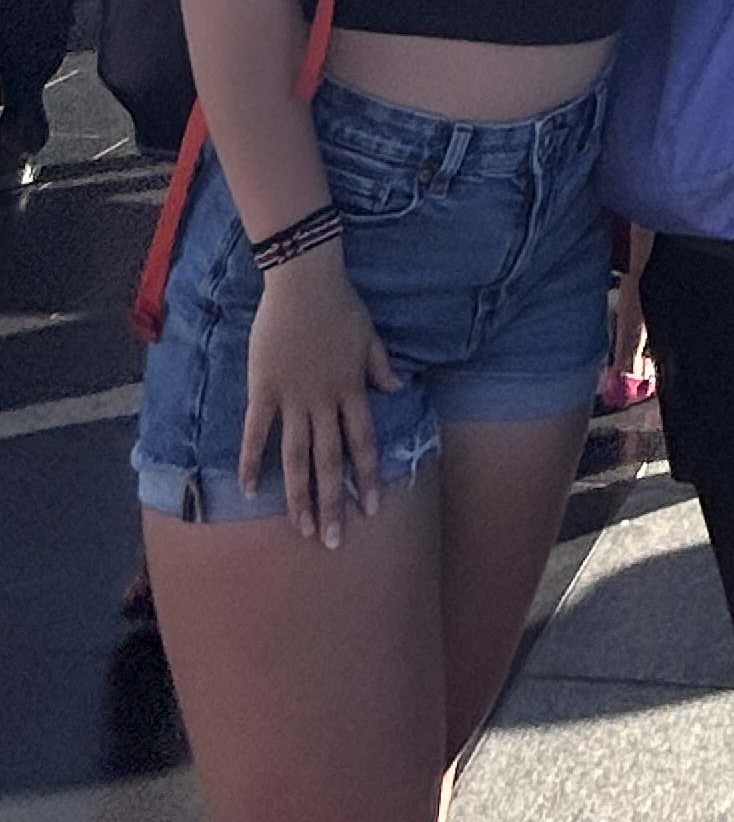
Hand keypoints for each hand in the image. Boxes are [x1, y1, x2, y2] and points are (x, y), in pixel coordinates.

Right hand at [239, 250, 401, 544]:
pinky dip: (250, 462)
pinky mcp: (264, 389)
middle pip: (329, 460)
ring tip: (301, 529)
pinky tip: (248, 491)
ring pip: (296, 456)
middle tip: (332, 542)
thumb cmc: (339, 303)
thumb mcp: (370, 336)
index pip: (363, 444)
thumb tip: (397, 391)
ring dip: (299, 495)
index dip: (366, 478)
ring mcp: (293, 397)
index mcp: (352, 389)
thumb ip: (381, 367)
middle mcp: (325, 400)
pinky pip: (256, 432)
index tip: (370, 511)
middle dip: (332, 503)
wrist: (304, 279)